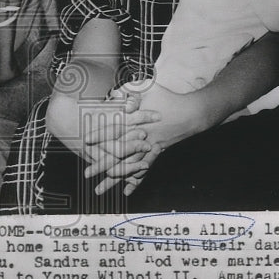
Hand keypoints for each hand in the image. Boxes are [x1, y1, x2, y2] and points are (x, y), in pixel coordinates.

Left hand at [89, 81, 211, 195]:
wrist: (192, 112)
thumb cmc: (169, 98)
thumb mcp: (149, 87)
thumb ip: (129, 90)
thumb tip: (113, 94)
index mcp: (137, 119)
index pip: (114, 128)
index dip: (100, 134)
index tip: (86, 141)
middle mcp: (140, 136)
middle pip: (117, 153)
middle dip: (101, 164)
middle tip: (87, 174)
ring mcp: (149, 147)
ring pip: (128, 166)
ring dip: (114, 179)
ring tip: (99, 190)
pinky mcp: (156, 152)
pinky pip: (144, 169)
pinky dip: (136, 180)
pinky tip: (126, 192)